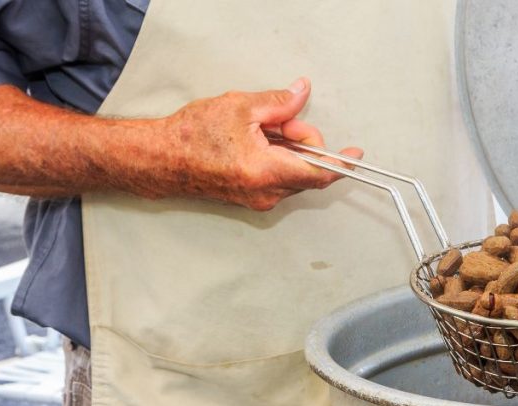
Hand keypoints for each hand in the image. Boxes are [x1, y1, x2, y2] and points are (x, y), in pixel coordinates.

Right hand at [149, 77, 361, 209]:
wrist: (162, 159)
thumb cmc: (193, 135)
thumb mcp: (240, 108)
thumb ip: (279, 103)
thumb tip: (301, 93)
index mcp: (266, 171)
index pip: (319, 173)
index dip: (342, 163)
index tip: (355, 154)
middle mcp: (266, 193)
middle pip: (308, 170)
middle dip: (304, 142)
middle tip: (281, 120)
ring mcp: (258, 200)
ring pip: (293, 173)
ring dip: (289, 150)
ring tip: (261, 131)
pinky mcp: (251, 199)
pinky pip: (279, 179)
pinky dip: (277, 159)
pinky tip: (256, 143)